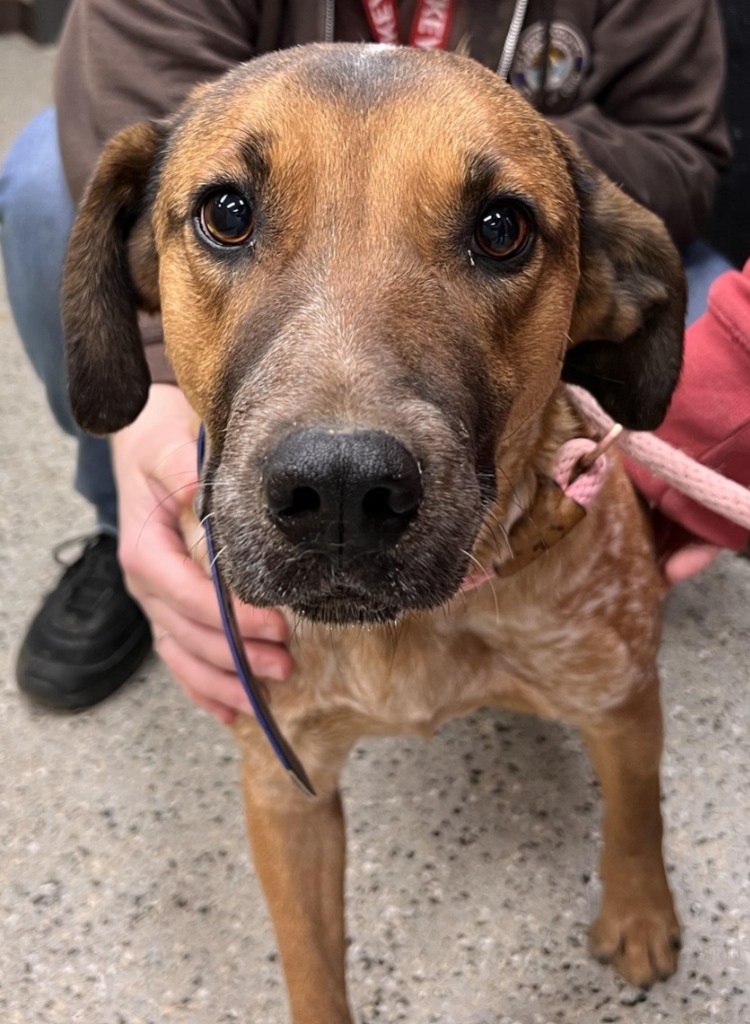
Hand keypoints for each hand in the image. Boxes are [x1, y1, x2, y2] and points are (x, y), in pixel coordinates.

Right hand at [111, 384, 293, 722]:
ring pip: (184, 656)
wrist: (145, 448)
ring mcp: (155, 604)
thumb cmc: (162, 447)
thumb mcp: (168, 448)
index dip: (230, 617)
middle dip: (237, 655)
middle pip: (189, 633)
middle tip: (286, 664)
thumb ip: (182, 470)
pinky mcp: (167, 612)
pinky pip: (180, 659)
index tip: (276, 624)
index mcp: (145, 551)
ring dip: (224, 680)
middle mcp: (146, 585)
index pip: (186, 594)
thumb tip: (199, 489)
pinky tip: (232, 712)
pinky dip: (203, 689)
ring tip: (266, 694)